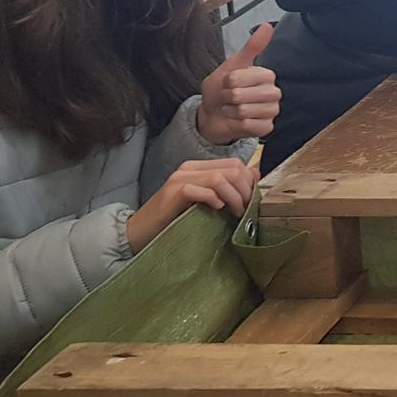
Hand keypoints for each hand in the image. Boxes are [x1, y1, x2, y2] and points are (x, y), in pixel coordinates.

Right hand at [127, 158, 257, 252]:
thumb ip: (227, 188)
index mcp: (199, 167)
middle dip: (246, 190)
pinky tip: (217, 209)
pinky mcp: (172, 193)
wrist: (140, 232)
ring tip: (235, 213)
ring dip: (234, 197)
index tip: (252, 202)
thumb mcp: (206, 202)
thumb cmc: (175, 219)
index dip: (250, 182)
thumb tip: (256, 174)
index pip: (236, 164)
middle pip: (232, 169)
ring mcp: (180, 179)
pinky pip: (200, 189)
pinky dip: (213, 199)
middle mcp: (190, 168)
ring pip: (219, 178)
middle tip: (246, 210)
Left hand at [197, 24, 279, 144]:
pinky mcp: (267, 127)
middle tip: (228, 98)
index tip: (227, 83)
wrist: (212, 115)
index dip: (228, 82)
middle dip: (228, 98)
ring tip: (231, 109)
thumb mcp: (231, 66)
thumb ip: (251, 47)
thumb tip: (267, 26)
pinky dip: (237, 124)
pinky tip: (237, 121)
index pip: (242, 77)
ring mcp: (271, 110)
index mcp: (266, 75)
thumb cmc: (221, 90)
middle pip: (244, 95)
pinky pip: (250, 125)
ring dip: (231, 111)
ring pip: (246, 111)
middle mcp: (273, 92)